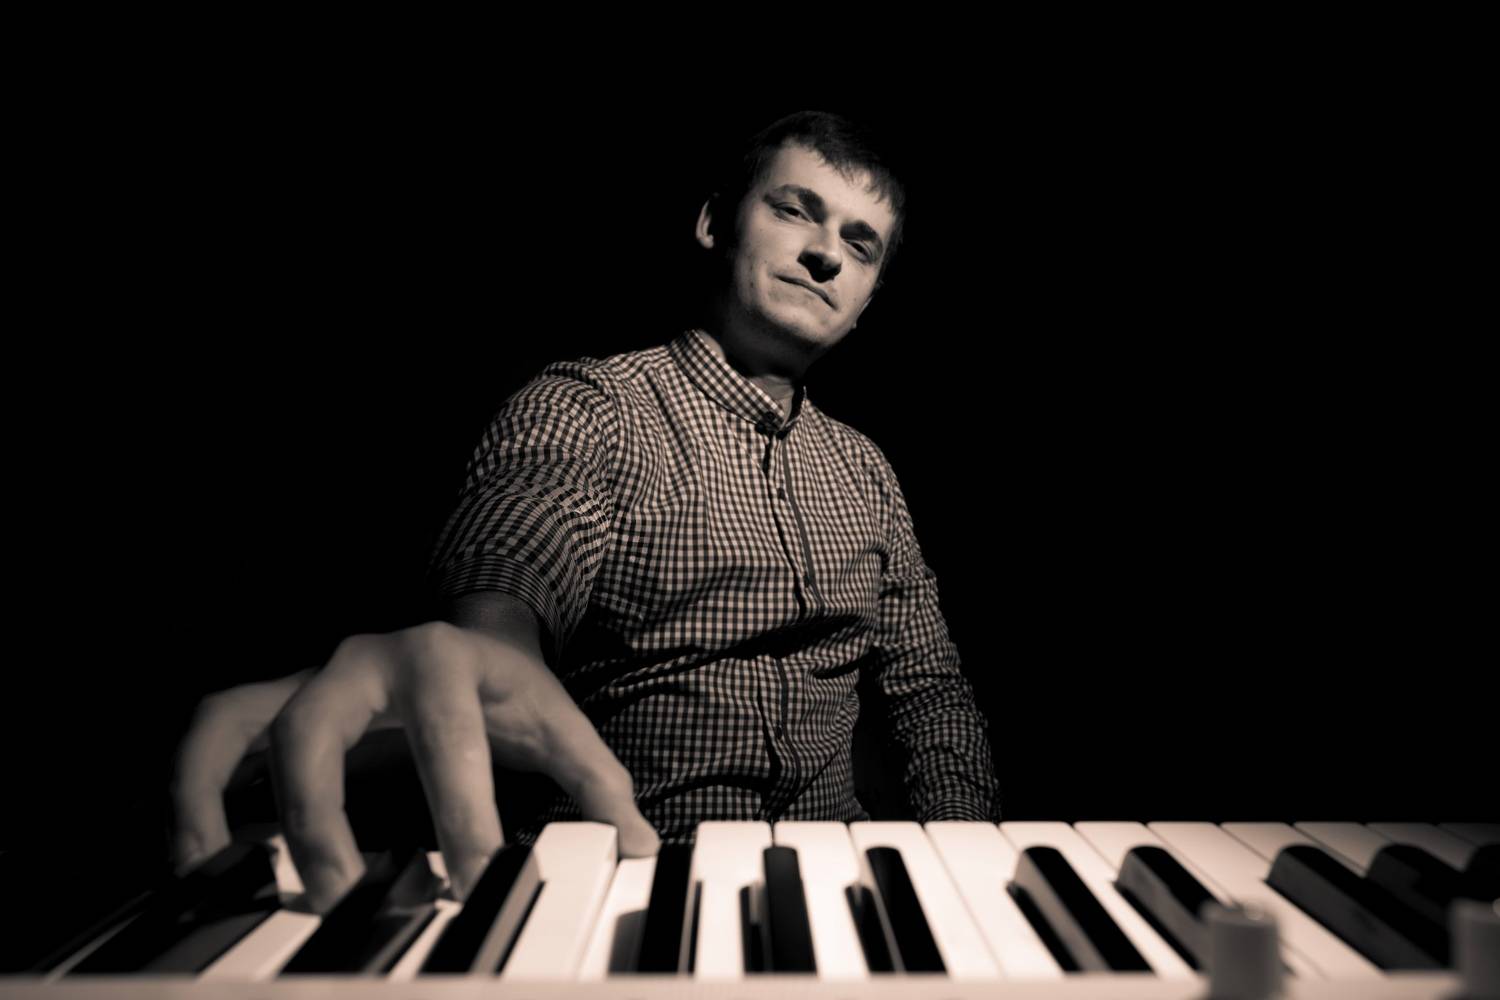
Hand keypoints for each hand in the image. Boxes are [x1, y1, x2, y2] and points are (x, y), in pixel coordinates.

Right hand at [171, 610, 658, 910]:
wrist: (466, 634)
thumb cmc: (508, 690)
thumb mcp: (558, 724)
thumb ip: (597, 786)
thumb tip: (637, 848)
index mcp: (444, 660)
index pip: (447, 739)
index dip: (460, 812)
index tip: (475, 883)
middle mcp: (364, 659)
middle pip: (317, 726)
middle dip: (322, 815)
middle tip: (343, 897)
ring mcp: (310, 676)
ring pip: (241, 725)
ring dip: (228, 806)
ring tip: (235, 888)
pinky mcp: (274, 702)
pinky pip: (209, 740)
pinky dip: (193, 798)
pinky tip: (204, 866)